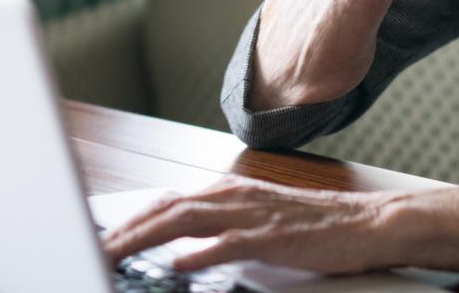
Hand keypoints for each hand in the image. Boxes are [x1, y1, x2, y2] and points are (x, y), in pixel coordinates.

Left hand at [100, 177, 401, 275]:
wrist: (365, 222)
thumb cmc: (312, 226)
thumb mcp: (257, 218)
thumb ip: (218, 224)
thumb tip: (179, 244)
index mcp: (226, 192)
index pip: (164, 203)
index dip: (128, 220)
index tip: (98, 238)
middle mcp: (233, 196)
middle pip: (165, 209)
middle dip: (124, 230)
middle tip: (93, 249)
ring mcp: (252, 214)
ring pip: (186, 221)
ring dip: (146, 238)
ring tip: (116, 254)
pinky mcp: (272, 236)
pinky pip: (229, 243)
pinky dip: (201, 253)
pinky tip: (179, 264)